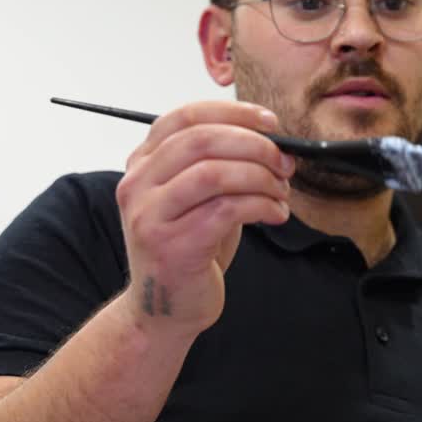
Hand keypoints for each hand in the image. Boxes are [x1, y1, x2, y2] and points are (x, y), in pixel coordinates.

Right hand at [115, 101, 292, 336]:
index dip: (233, 112)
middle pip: (201, 140)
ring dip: (260, 177)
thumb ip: (221, 163)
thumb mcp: (198, 196)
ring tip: (281, 191)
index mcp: (143, 163)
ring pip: (213, 173)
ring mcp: (149, 216)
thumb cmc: (188, 247)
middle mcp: (138, 185)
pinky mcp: (171, 246)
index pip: (186, 116)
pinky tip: (275, 213)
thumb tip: (272, 140)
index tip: (270, 123)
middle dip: (254, 145)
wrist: (165, 309)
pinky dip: (261, 205)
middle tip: (284, 161)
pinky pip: (225, 210)